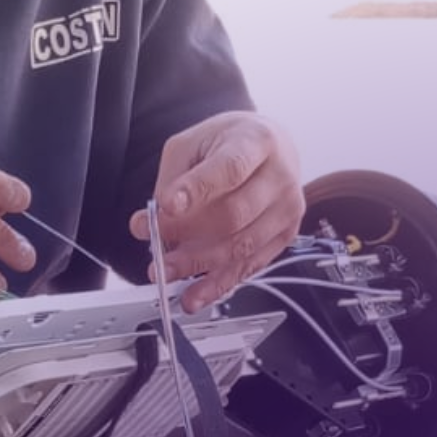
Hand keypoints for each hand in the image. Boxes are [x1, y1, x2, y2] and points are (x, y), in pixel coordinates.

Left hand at [128, 112, 304, 313]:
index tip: (167, 205)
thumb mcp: (193, 143)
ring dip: (198, 264)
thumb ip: (172, 179)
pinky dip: (218, 285)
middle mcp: (280, 176)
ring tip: (166, 271)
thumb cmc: (230, 142)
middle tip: (155, 243)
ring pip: (241, 246)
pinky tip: (195, 295)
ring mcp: (286, 208)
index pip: (228, 168)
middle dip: (188, 233)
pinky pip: (249, 267)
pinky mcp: (284, 236)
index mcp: (257, 141)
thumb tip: (150, 222)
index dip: (196, 189)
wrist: (270, 146)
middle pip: (234, 214)